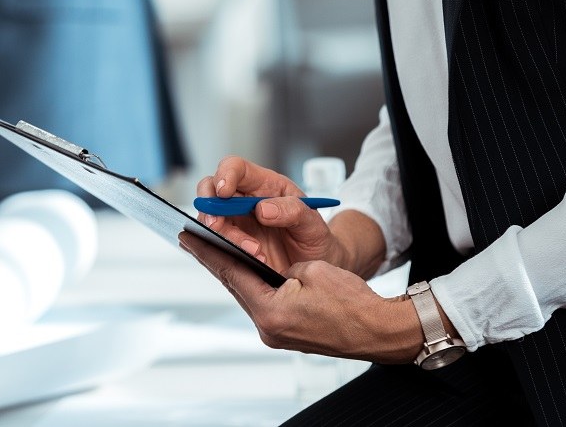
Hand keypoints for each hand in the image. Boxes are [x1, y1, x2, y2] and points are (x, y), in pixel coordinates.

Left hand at [179, 233, 423, 363]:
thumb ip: (283, 267)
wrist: (376, 330)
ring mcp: (277, 332)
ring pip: (248, 292)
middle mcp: (268, 327)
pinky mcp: (287, 331)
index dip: (208, 251)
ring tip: (215, 247)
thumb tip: (270, 267)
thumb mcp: (313, 270)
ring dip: (234, 269)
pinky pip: (263, 300)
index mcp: (271, 311)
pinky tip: (248, 267)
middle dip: (215, 259)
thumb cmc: (351, 301)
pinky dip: (253, 281)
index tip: (187, 236)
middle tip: (192, 237)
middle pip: (235, 285)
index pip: (232, 273)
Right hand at [195, 156, 344, 273]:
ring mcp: (236, 224)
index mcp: (265, 185)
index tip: (224, 192)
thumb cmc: (313, 237)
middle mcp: (245, 201)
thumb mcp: (312, 222)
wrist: (316, 265)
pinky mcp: (232, 246)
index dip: (225, 174)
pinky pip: (214, 245)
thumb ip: (293, 211)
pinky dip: (224, 252)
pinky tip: (248, 260)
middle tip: (218, 225)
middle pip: (211, 190)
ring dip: (224, 236)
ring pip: (211, 220)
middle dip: (210, 206)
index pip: (236, 168)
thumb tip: (262, 209)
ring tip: (255, 252)